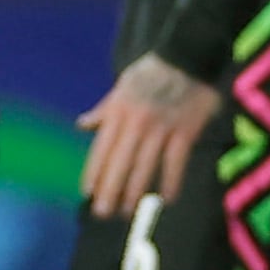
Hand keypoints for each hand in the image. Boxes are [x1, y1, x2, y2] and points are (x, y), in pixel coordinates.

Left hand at [77, 53, 221, 218]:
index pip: (102, 149)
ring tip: (127, 211)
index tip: (87, 193)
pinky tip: (167, 198)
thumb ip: (104, 110)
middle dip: (109, 190)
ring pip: (145, 166)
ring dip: (134, 191)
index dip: (93, 172)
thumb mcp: (121, 86)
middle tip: (102, 212)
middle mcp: (137, 123)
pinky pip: (176, 161)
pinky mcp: (185, 131)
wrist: (187, 56)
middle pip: (120, 163)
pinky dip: (171, 181)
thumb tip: (82, 125)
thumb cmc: (151, 71)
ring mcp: (162, 128)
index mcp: (119, 111)